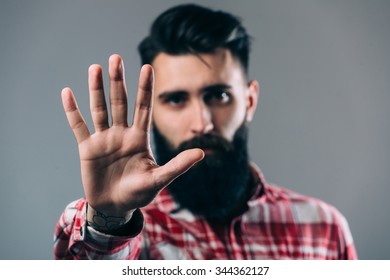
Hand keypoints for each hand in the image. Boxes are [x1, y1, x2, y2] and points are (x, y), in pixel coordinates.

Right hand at [61, 54, 203, 231]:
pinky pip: (79, 126)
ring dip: (96, 89)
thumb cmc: (139, 193)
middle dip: (118, 81)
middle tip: (115, 58)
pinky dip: (73, 111)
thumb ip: (178, 166)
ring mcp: (104, 139)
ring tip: (95, 68)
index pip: (144, 108)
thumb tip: (202, 153)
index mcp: (139, 138)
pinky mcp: (88, 148)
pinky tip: (67, 93)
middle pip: (120, 103)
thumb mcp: (159, 179)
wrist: (115, 207)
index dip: (145, 88)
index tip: (147, 67)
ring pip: (100, 109)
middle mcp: (122, 134)